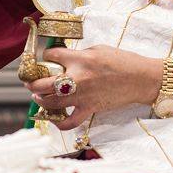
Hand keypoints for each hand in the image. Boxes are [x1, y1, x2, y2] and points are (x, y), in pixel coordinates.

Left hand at [25, 46, 162, 130]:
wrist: (141, 79)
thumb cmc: (122, 61)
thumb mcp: (98, 49)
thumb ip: (79, 55)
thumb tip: (64, 60)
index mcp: (80, 59)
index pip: (51, 55)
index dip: (45, 56)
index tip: (46, 58)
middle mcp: (77, 78)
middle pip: (43, 83)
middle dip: (32, 82)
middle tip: (31, 81)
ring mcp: (82, 96)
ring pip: (51, 102)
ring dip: (40, 100)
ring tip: (38, 96)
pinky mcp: (89, 109)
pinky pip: (69, 122)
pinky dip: (59, 123)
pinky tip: (54, 119)